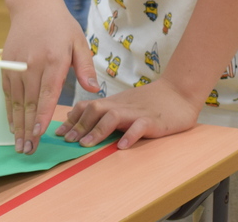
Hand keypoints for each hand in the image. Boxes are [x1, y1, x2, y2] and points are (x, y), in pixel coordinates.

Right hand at [1, 1, 98, 154]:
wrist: (33, 6)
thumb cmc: (60, 25)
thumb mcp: (79, 41)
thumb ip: (85, 67)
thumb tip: (94, 90)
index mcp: (54, 60)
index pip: (47, 93)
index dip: (42, 115)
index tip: (39, 133)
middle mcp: (32, 64)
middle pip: (30, 102)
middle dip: (29, 128)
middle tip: (28, 150)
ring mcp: (16, 65)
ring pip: (17, 100)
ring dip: (17, 124)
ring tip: (20, 145)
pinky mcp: (6, 65)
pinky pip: (7, 92)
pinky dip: (9, 110)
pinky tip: (12, 125)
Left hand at [54, 78, 201, 149]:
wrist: (179, 92)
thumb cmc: (150, 101)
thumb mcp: (122, 103)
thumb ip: (100, 110)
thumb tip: (74, 114)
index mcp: (114, 103)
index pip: (87, 107)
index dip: (72, 120)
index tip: (59, 134)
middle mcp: (122, 106)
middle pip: (96, 110)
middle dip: (79, 126)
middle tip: (68, 141)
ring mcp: (137, 113)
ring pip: (113, 116)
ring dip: (98, 130)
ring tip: (87, 145)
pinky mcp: (154, 121)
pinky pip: (140, 126)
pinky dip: (130, 135)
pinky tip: (122, 146)